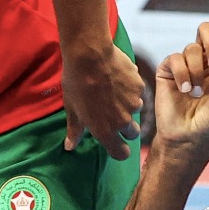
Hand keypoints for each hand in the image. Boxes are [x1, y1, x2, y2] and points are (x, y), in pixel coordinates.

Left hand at [61, 37, 143, 158]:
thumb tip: (69, 147)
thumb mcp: (72, 108)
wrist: (89, 56)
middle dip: (126, 126)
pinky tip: (117, 77)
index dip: (120, 150)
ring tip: (113, 89)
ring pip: (135, 109)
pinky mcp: (139, 87)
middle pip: (132, 133)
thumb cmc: (76, 83)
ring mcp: (133, 104)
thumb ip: (75, 130)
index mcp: (105, 131)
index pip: (121, 154)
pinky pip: (137, 91)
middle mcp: (122, 122)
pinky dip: (130, 87)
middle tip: (113, 111)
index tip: (117, 144)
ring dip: (127, 104)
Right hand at [153, 0, 208, 162]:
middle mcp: (206, 60)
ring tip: (195, 91)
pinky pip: (177, 56)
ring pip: (193, 46)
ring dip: (197, 70)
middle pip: (208, 29)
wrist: (187, 139)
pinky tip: (184, 91)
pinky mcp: (169, 69)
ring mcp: (187, 64)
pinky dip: (183, 74)